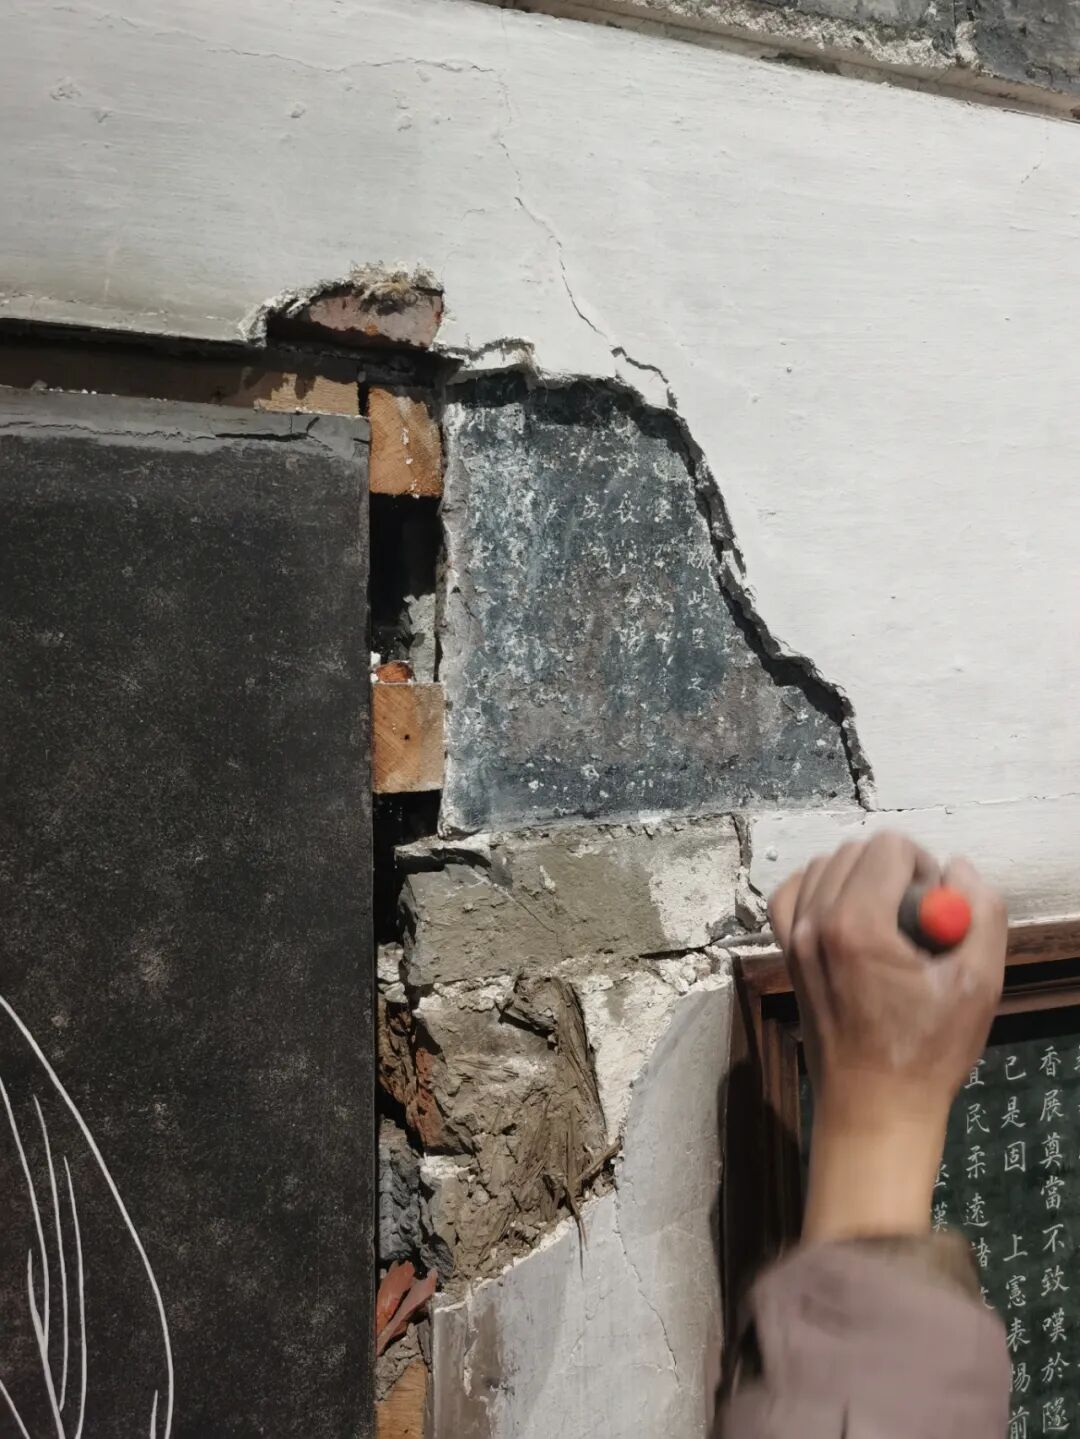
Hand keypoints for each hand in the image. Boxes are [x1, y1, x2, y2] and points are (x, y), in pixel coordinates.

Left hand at [768, 833, 1006, 1241]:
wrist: (873, 1108)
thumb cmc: (928, 1051)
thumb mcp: (979, 982)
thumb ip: (980, 912)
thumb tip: (958, 869)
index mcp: (858, 924)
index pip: (889, 846)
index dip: (924, 868)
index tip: (936, 911)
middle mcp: (815, 921)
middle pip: (856, 851)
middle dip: (895, 872)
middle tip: (918, 922)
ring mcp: (793, 938)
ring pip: (824, 865)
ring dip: (860, 878)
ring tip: (889, 923)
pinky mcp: (786, 954)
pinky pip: (792, 894)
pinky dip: (818, 890)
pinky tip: (847, 915)